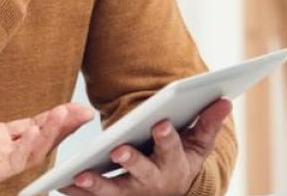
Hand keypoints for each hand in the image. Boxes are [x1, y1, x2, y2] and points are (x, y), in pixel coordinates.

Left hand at [0, 58, 92, 194]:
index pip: (29, 126)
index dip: (52, 117)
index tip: (72, 105)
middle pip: (38, 139)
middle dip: (62, 127)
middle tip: (84, 113)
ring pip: (31, 151)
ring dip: (50, 134)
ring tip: (65, 116)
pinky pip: (13, 163)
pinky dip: (29, 147)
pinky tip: (39, 130)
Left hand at [59, 99, 231, 195]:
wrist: (171, 192)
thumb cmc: (182, 159)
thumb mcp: (197, 144)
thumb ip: (208, 122)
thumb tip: (225, 100)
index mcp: (174, 163)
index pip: (172, 149)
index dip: (167, 137)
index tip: (162, 123)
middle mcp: (152, 181)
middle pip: (141, 172)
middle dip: (132, 161)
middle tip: (119, 150)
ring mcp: (131, 193)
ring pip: (113, 190)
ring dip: (96, 184)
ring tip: (80, 175)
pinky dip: (77, 192)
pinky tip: (61, 183)